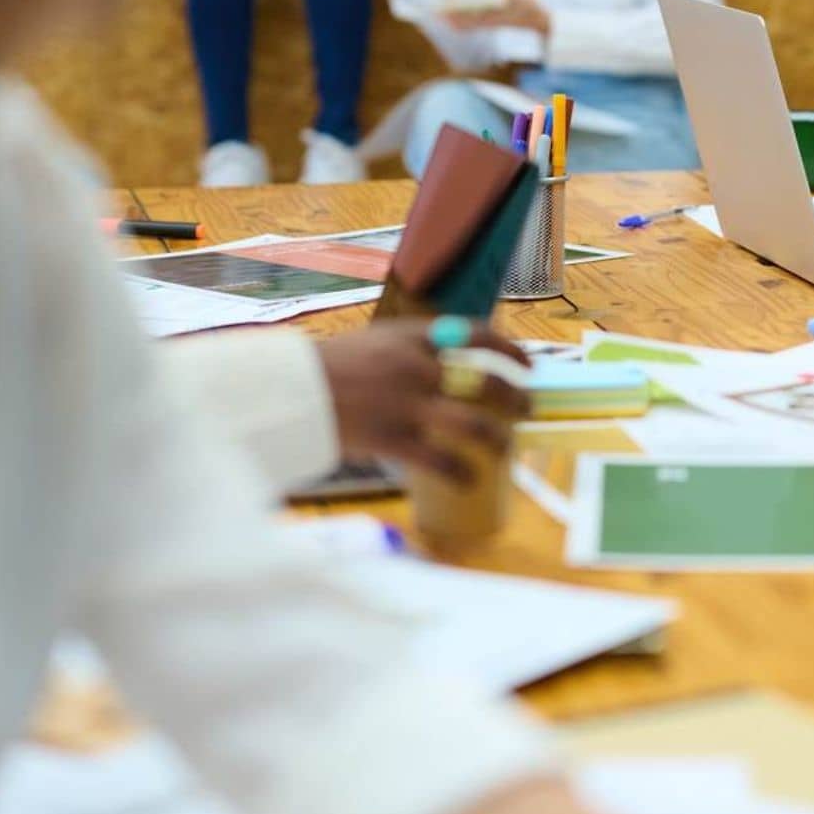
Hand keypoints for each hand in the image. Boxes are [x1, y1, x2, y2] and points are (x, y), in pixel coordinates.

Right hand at [316, 319, 529, 483]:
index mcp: (412, 337)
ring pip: (472, 421)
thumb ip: (408, 352)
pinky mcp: (391, 438)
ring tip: (506, 445)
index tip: (527, 363)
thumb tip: (444, 370)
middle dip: (514, 396)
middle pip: (485, 380)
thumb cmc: (327, 368)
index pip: (476, 334)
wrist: (286, 388)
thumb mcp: (373, 343)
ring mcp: (406, 403)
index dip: (509, 349)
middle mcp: (416, 366)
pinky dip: (460, 471)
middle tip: (526, 407)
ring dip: (497, 436)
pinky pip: (439, 459)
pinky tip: (470, 479)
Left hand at [442, 0, 550, 37]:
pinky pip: (476, 23)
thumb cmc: (531, 9)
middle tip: (436, 16)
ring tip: (443, 18)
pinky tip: (459, 20)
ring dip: (457, 21)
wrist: (539, 21)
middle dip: (452, 19)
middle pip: (468, 22)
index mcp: (496, 17)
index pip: (473, 17)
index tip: (447, 15)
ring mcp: (492, 21)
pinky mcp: (494, 20)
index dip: (459, 16)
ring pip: (470, 23)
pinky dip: (465, 22)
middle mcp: (492, 21)